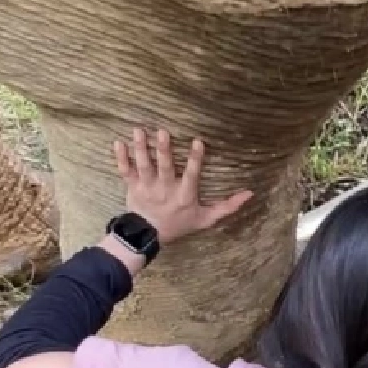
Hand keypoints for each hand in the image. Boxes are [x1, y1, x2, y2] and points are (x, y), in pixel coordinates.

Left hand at [113, 128, 251, 246]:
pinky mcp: (132, 187)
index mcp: (184, 195)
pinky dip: (121, 158)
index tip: (197, 142)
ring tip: (140, 130)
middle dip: (164, 150)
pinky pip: (125, 171)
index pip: (191, 175)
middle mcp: (165, 189)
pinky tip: (118, 142)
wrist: (148, 236)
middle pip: (164, 167)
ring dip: (141, 148)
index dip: (194, 159)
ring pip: (144, 166)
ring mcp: (147, 188)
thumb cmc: (179, 224)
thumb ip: (227, 206)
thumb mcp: (206, 218)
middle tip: (164, 132)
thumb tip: (249, 193)